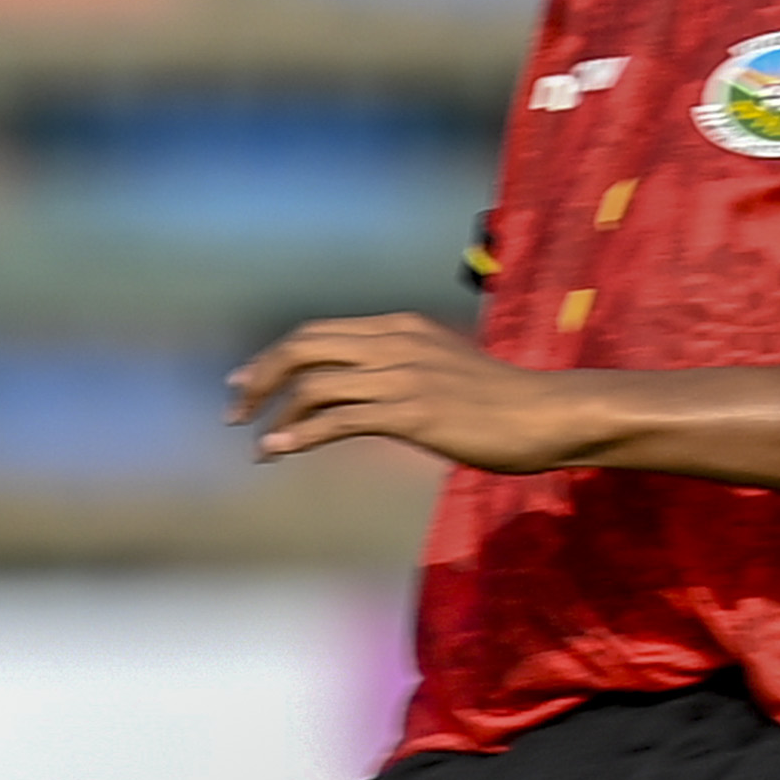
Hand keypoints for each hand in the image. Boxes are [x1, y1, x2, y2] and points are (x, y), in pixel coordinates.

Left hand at [230, 314, 600, 471]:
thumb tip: (354, 394)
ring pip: (314, 383)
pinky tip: (276, 452)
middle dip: (259, 377)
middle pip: (303, 346)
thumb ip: (396, 370)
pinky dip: (299, 435)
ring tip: (257, 444)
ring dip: (275, 414)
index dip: (272, 357)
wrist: (545, 413)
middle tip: (234, 411)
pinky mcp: (411, 412)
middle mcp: (395, 343)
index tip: (243, 383)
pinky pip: (338, 419)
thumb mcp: (437, 369)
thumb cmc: (495, 401)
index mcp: (399, 328)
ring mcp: (403, 376)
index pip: (317, 332)